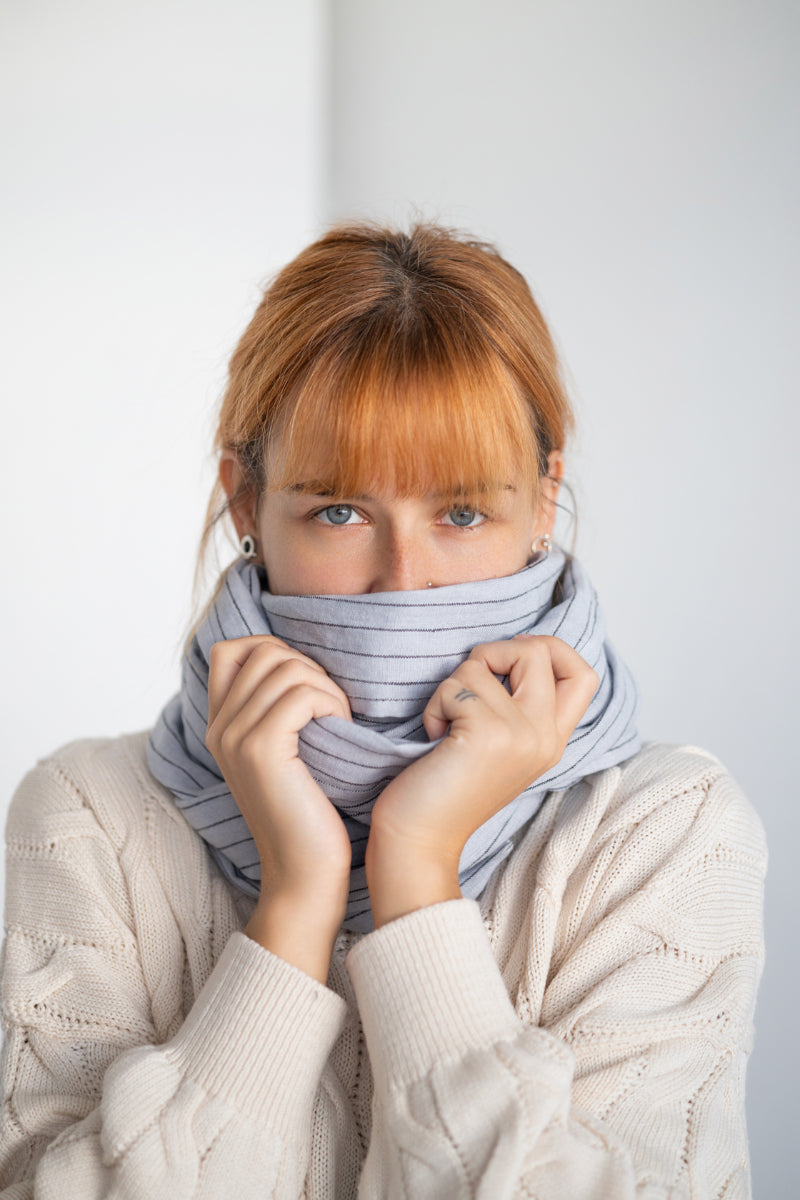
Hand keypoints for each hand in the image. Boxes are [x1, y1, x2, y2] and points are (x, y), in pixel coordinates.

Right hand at [206, 635, 352, 979]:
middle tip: (330, 706)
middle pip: (263, 650)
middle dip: (308, 666)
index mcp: (220, 726)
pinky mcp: (261, 749)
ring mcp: (235, 737)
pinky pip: (301, 693)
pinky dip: (331, 702)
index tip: (308, 684)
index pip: (231, 649)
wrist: (306, 876)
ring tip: (338, 720)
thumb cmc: (311, 815)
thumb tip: (302, 663)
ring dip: (325, 686)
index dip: (274, 650)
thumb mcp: (288, 756)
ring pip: (285, 667)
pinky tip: (340, 729)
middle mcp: (219, 728)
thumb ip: (279, 711)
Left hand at [366, 636, 597, 925]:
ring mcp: (521, 734)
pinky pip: (456, 685)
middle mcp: (545, 736)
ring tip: (446, 728)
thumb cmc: (446, 788)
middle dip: (493, 652)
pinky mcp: (488, 732)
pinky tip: (435, 738)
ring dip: (451, 687)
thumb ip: (517, 705)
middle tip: (468, 685)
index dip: (550, 649)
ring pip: (483, 663)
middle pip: (539, 651)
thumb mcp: (499, 745)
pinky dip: (435, 705)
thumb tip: (516, 649)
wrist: (419, 840)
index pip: (584, 674)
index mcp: (553, 740)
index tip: (511, 660)